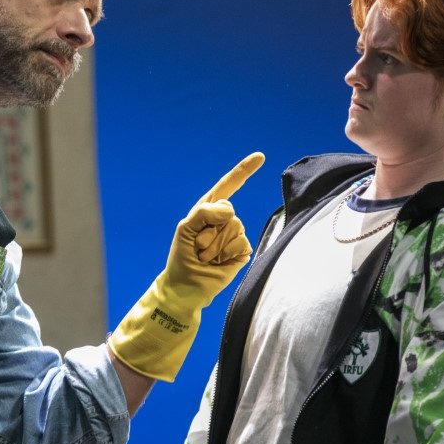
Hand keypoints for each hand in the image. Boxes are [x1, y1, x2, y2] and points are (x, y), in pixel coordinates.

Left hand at [163, 152, 264, 301]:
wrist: (187, 287)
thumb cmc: (183, 256)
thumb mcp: (185, 229)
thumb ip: (204, 212)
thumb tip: (230, 209)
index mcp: (208, 209)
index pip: (228, 186)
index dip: (244, 171)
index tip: (260, 157)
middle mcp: (224, 219)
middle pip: (228, 211)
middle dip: (209, 230)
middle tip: (198, 246)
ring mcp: (234, 235)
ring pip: (234, 228)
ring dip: (215, 245)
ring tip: (206, 256)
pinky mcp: (242, 251)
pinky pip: (241, 243)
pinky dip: (226, 254)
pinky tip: (218, 263)